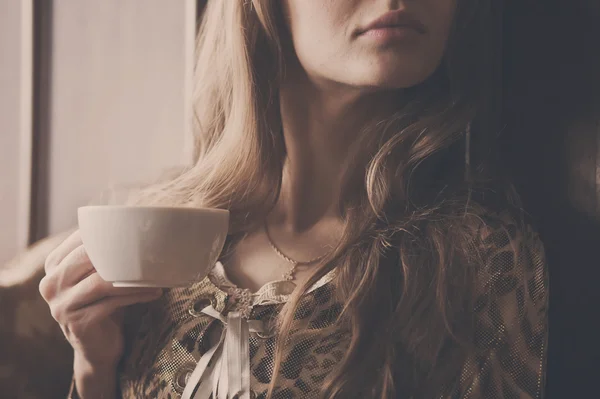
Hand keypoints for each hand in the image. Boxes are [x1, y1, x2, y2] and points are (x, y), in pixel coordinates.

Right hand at [39, 230, 163, 368]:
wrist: (97, 347)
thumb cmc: (104, 302)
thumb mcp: (100, 276)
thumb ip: (107, 255)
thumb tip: (139, 227)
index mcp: (54, 265)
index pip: (81, 239)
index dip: (108, 232)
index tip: (138, 231)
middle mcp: (51, 284)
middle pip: (87, 257)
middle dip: (121, 253)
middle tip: (149, 251)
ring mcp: (61, 305)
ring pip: (101, 282)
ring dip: (133, 277)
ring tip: (156, 275)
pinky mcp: (76, 324)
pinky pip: (111, 303)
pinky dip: (136, 295)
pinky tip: (154, 292)